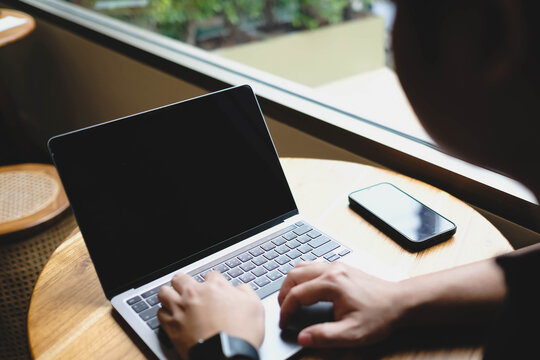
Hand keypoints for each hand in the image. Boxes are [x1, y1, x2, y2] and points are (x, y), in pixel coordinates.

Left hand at [157, 271, 264, 359]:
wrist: (226, 356)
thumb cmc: (241, 334)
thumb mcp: (255, 307)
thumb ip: (246, 292)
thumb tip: (240, 288)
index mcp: (215, 287)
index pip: (211, 275)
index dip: (213, 282)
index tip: (214, 289)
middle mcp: (195, 295)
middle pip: (181, 278)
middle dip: (184, 282)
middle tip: (189, 289)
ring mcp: (181, 309)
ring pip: (164, 292)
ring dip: (169, 294)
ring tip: (174, 299)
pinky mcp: (172, 326)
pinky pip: (160, 313)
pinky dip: (164, 313)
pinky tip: (171, 316)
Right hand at [278, 261, 401, 347]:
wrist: (399, 302)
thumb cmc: (379, 317)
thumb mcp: (353, 333)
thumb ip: (325, 336)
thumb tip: (302, 337)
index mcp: (331, 284)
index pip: (297, 294)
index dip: (286, 310)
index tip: (284, 323)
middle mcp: (331, 270)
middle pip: (294, 275)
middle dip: (284, 294)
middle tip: (284, 311)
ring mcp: (336, 265)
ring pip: (301, 267)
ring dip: (291, 283)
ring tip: (290, 300)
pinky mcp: (340, 267)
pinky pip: (312, 265)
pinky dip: (302, 276)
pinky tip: (305, 289)